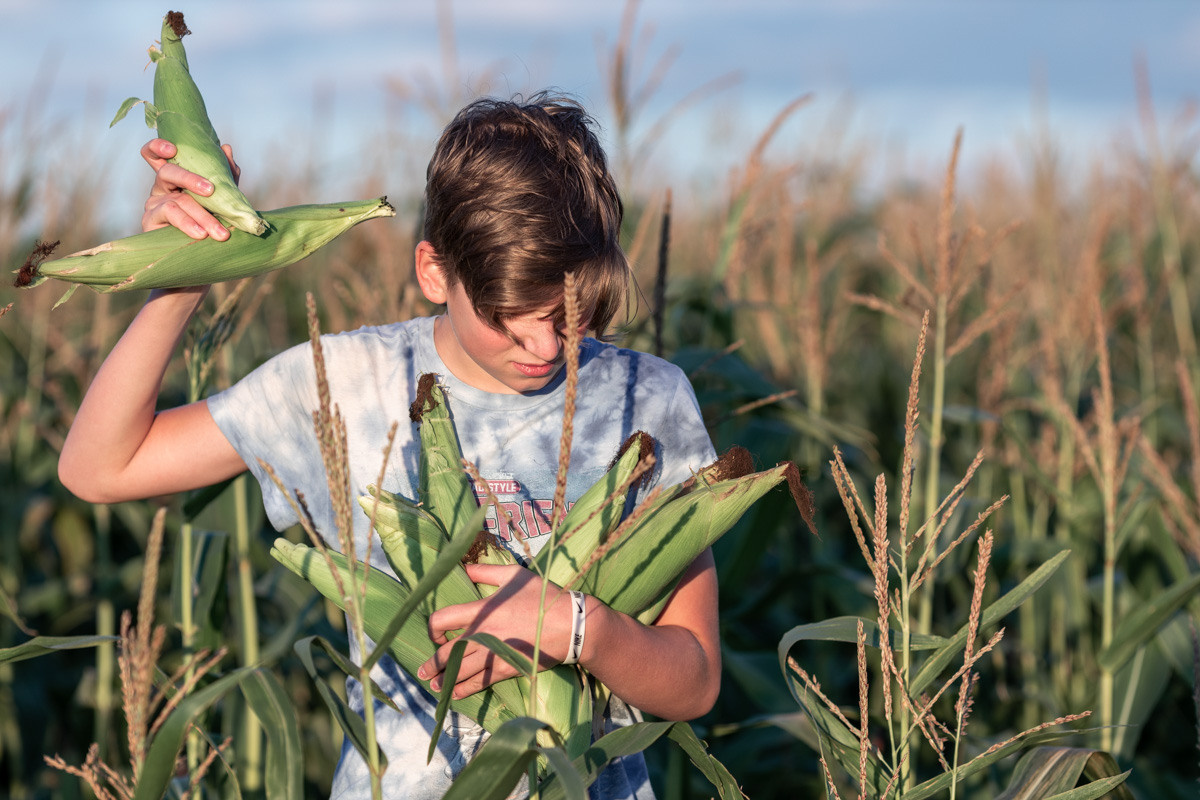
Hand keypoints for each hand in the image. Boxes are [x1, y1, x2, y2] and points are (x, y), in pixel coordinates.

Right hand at [140, 138, 237, 239]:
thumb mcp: (222, 198)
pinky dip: (188, 224)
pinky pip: (169, 216)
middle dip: (190, 179)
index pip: (157, 155)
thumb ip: (225, 175)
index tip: (172, 148)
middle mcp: (161, 188)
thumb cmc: (211, 222)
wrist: (201, 257)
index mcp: (176, 178)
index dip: (158, 146)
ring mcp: (153, 204)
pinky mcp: (149, 221)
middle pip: (167, 172)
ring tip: (220, 232)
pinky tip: (200, 234)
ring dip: (202, 216)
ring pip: (177, 200)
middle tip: (211, 190)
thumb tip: (226, 148)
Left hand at [417, 563, 576, 698]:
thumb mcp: (515, 575)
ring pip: (461, 670)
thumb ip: (486, 572)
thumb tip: (464, 568)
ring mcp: (495, 653)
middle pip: (448, 651)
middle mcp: (484, 633)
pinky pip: (480, 682)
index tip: (434, 635)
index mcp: (482, 609)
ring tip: (433, 685)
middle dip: (433, 663)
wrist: (571, 624)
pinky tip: (455, 694)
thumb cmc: (543, 596)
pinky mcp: (507, 668)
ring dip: (444, 679)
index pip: (443, 619)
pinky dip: (464, 689)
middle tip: (423, 671)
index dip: (432, 628)